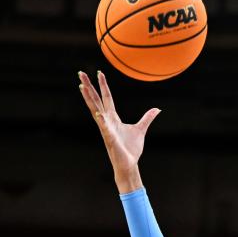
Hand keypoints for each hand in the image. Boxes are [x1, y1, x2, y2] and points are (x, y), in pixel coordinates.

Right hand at [77, 70, 159, 189]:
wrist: (129, 164)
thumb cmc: (131, 148)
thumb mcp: (141, 129)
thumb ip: (147, 118)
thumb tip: (157, 109)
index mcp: (113, 118)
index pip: (106, 98)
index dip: (103, 85)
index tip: (99, 72)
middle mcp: (106, 121)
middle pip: (96, 100)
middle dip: (89, 86)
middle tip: (80, 73)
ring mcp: (106, 129)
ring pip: (95, 110)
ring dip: (88, 98)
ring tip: (82, 86)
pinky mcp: (110, 138)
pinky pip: (105, 128)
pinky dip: (102, 121)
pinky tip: (98, 113)